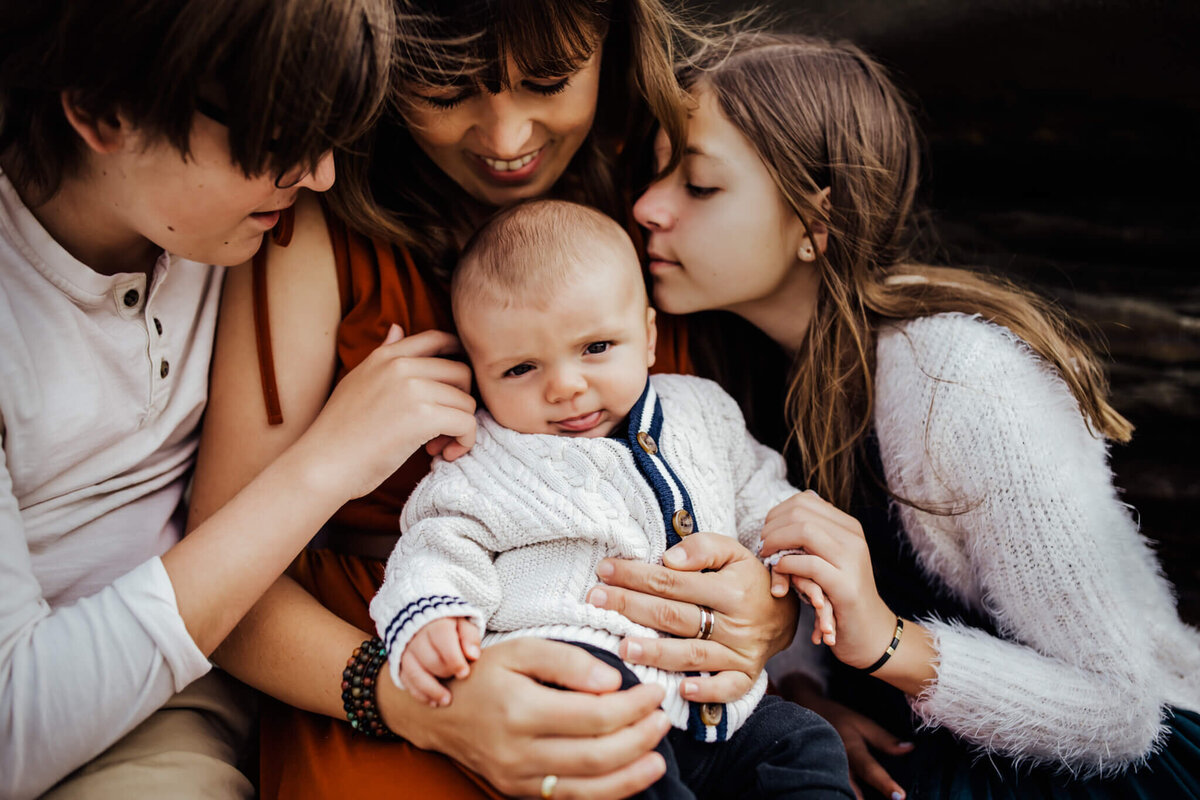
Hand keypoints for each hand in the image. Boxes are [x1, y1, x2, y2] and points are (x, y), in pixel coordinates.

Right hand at [298, 325, 475, 499]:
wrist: (320, 465)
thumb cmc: (339, 433)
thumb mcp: (357, 381)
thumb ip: (382, 355)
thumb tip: (397, 327)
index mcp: (386, 356)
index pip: (438, 339)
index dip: (459, 358)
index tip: (458, 386)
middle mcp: (401, 366)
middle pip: (461, 373)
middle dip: (460, 402)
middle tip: (442, 430)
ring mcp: (413, 389)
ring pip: (467, 402)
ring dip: (460, 428)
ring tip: (436, 447)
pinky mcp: (423, 417)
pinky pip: (467, 423)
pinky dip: (464, 442)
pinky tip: (442, 455)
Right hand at [381, 638, 670, 799]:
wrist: (436, 712)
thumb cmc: (483, 674)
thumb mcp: (521, 650)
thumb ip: (568, 661)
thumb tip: (612, 682)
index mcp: (521, 709)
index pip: (594, 716)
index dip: (633, 707)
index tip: (653, 691)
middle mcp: (519, 751)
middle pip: (596, 756)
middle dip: (640, 740)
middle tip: (663, 720)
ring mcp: (517, 779)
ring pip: (587, 788)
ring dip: (630, 776)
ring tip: (657, 757)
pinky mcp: (518, 792)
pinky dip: (605, 794)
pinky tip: (627, 778)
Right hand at [399, 617, 480, 706]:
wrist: (424, 624)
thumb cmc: (450, 627)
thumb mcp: (463, 625)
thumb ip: (470, 637)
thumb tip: (473, 655)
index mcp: (435, 625)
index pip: (442, 640)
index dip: (454, 659)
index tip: (464, 674)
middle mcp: (417, 638)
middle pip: (430, 660)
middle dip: (445, 672)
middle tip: (459, 678)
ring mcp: (406, 652)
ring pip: (415, 674)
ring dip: (432, 690)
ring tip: (447, 701)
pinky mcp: (401, 665)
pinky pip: (407, 682)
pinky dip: (420, 694)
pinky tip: (433, 702)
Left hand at [587, 532, 798, 703]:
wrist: (785, 612)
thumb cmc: (747, 578)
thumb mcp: (732, 551)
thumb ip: (702, 548)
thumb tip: (668, 560)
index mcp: (729, 589)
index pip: (672, 582)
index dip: (635, 575)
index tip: (605, 571)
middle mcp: (735, 623)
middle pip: (674, 616)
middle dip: (631, 607)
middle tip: (595, 601)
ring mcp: (740, 652)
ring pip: (692, 654)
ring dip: (657, 652)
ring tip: (623, 647)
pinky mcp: (745, 675)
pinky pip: (727, 688)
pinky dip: (706, 691)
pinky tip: (681, 690)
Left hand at [759, 491, 896, 669]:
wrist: (870, 632)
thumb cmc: (838, 596)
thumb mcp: (826, 560)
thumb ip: (809, 539)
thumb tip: (777, 520)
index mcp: (849, 527)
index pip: (805, 501)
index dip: (777, 513)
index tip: (767, 532)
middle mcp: (853, 538)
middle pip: (801, 513)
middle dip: (772, 527)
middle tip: (763, 546)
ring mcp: (852, 561)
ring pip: (805, 531)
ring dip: (776, 542)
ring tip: (768, 557)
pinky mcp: (845, 586)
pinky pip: (809, 564)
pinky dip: (787, 564)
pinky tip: (781, 571)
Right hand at [779, 673, 912, 799]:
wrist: (804, 710)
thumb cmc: (837, 717)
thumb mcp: (861, 723)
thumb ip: (884, 739)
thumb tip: (910, 749)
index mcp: (850, 748)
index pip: (870, 769)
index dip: (885, 784)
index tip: (899, 797)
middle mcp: (836, 762)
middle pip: (850, 790)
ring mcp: (823, 770)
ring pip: (837, 790)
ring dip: (849, 797)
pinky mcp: (816, 775)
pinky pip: (829, 788)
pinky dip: (839, 794)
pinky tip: (845, 797)